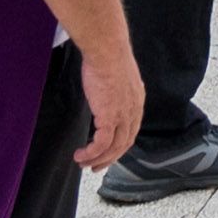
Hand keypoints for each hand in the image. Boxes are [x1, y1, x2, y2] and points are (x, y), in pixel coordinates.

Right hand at [74, 45, 145, 172]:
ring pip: (113, 148)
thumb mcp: (117, 77)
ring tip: (83, 163)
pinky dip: (91, 153)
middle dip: (109, 158)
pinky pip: (101, 144)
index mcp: (137, 101)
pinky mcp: (110, 117)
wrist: (107, 50)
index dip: (119, 145)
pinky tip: (80, 155)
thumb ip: (115, 91)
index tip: (108, 153)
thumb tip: (106, 95)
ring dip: (97, 159)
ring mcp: (123, 115)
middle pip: (124, 144)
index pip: (131, 131)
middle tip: (96, 166)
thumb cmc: (108, 57)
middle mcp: (133, 110)